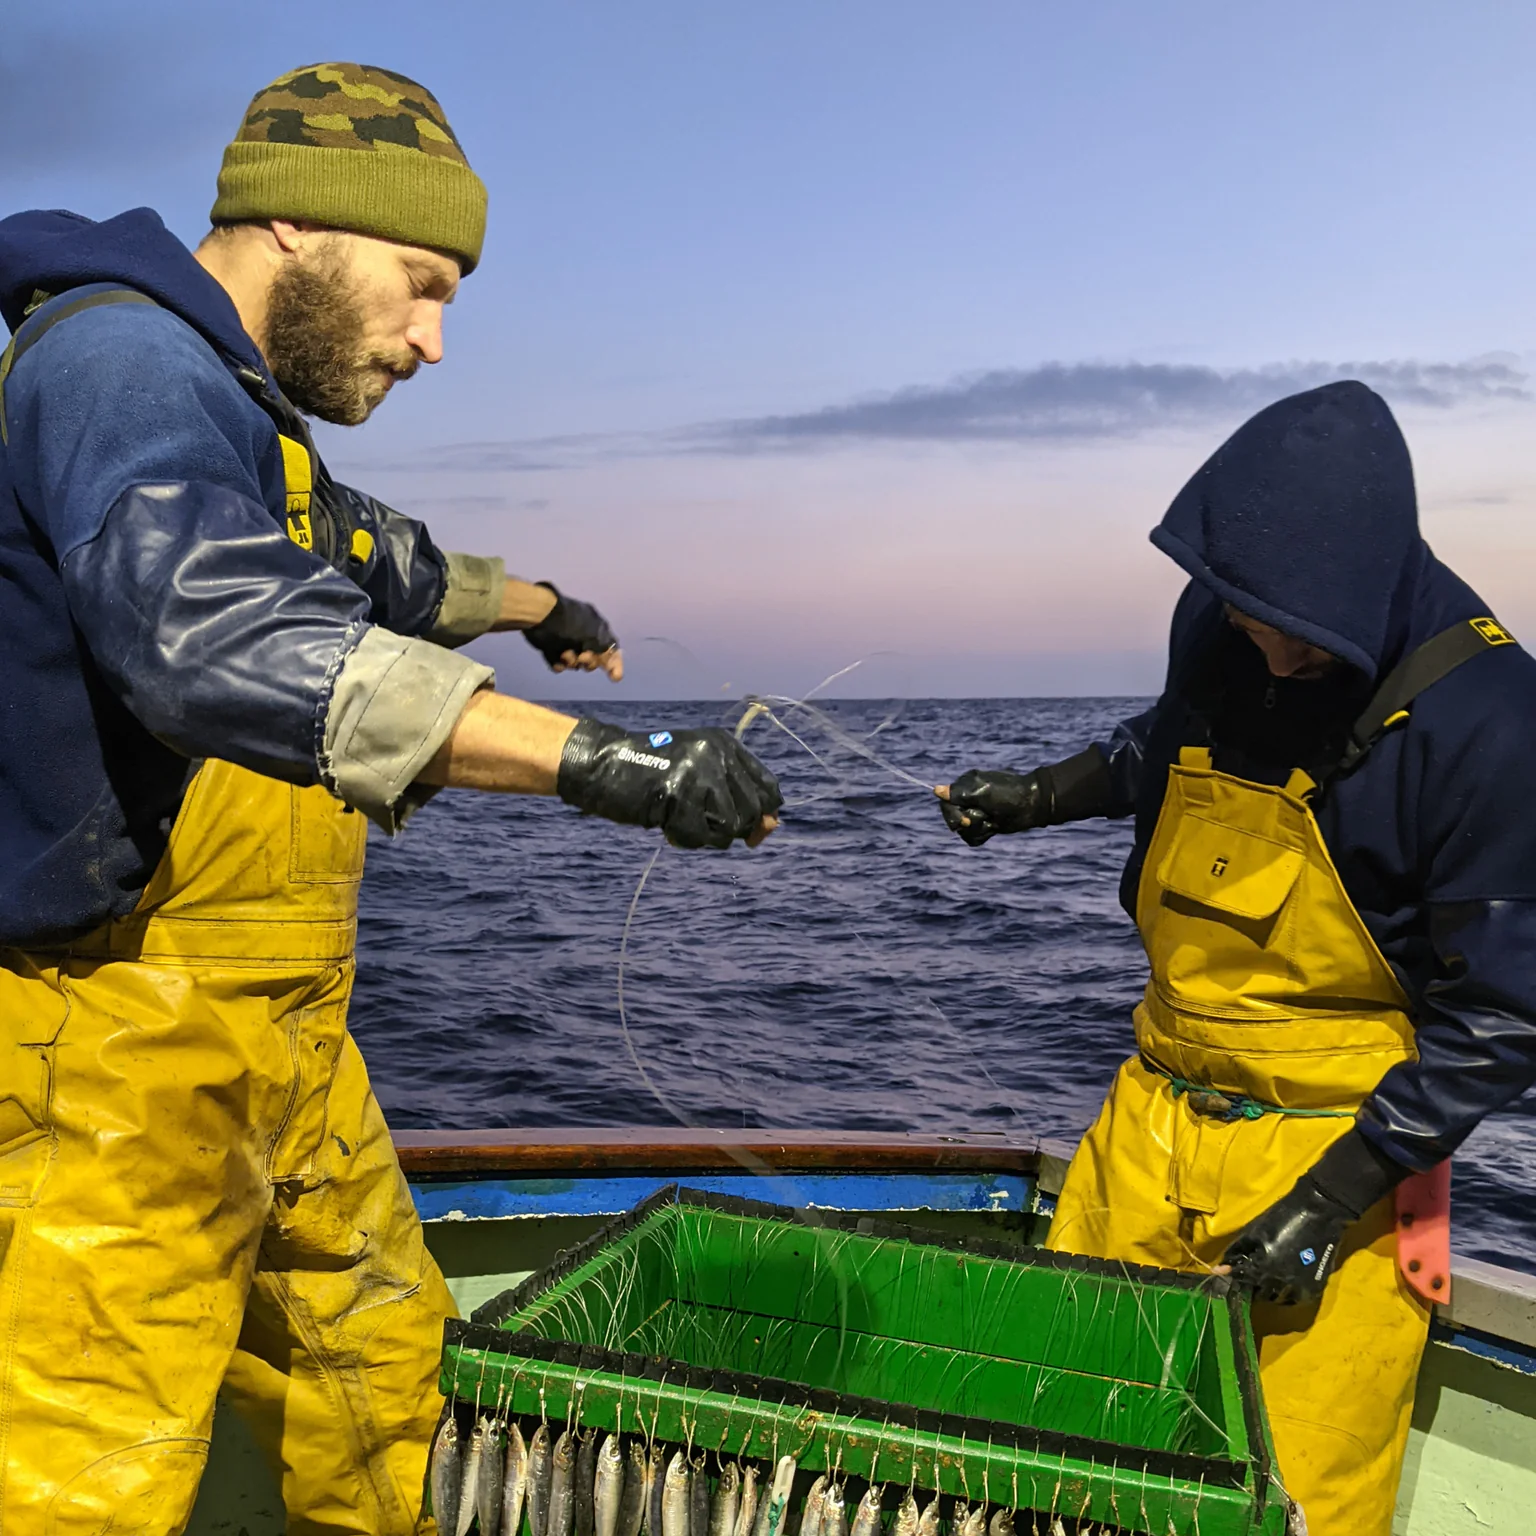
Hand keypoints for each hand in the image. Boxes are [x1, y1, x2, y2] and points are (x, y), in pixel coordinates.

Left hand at [523, 583, 622, 680]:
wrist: (539, 615)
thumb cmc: (570, 625)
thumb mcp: (595, 637)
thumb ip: (607, 651)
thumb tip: (611, 661)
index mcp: (597, 627)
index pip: (611, 647)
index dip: (615, 662)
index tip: (614, 677)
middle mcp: (584, 634)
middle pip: (594, 658)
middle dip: (589, 662)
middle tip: (582, 657)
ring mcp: (566, 640)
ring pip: (576, 662)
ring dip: (572, 662)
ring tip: (565, 654)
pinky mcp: (551, 646)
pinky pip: (559, 662)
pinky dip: (559, 664)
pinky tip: (556, 662)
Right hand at [557, 720, 783, 848]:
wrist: (604, 765)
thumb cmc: (652, 773)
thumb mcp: (698, 773)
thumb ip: (734, 796)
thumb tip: (771, 828)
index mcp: (725, 744)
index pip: (768, 786)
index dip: (765, 813)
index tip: (754, 830)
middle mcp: (716, 754)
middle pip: (753, 811)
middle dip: (734, 829)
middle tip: (704, 826)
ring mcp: (698, 773)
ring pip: (730, 827)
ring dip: (708, 835)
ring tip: (682, 823)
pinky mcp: (678, 794)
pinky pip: (701, 837)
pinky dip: (686, 840)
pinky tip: (669, 829)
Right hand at [935, 769, 1047, 846]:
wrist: (1032, 806)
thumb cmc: (1009, 795)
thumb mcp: (982, 792)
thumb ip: (958, 793)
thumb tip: (936, 791)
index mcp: (965, 786)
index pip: (945, 802)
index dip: (952, 814)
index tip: (964, 821)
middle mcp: (967, 799)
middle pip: (951, 818)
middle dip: (967, 822)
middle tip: (984, 819)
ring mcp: (975, 813)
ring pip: (962, 831)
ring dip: (978, 829)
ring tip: (993, 821)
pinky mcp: (983, 826)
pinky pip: (971, 838)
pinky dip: (982, 836)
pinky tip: (994, 828)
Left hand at [1220, 1175, 1354, 1304]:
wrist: (1318, 1212)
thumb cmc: (1281, 1217)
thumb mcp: (1254, 1231)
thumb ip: (1237, 1251)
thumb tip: (1220, 1267)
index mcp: (1264, 1267)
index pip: (1242, 1281)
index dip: (1233, 1278)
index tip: (1227, 1277)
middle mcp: (1281, 1282)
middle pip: (1259, 1294)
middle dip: (1251, 1286)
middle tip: (1249, 1277)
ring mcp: (1300, 1287)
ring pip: (1278, 1299)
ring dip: (1269, 1292)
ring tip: (1265, 1280)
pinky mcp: (1315, 1286)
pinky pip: (1297, 1299)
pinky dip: (1287, 1295)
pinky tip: (1282, 1285)